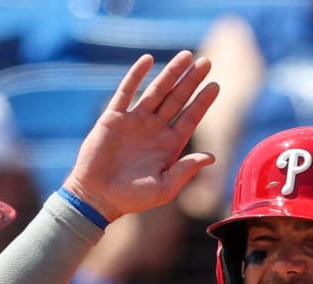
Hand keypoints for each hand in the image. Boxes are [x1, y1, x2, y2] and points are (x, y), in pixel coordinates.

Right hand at [62, 51, 219, 222]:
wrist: (97, 198)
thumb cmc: (131, 198)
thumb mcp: (164, 188)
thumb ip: (185, 170)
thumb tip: (211, 157)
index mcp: (169, 145)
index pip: (190, 118)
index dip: (203, 102)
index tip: (215, 85)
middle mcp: (154, 129)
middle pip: (177, 99)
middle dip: (191, 80)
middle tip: (207, 61)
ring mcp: (134, 121)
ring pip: (156, 91)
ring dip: (171, 73)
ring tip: (186, 56)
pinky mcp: (113, 118)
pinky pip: (126, 91)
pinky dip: (136, 75)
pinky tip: (148, 60)